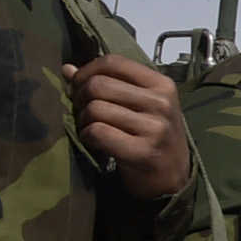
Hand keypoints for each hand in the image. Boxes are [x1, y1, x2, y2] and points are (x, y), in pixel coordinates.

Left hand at [66, 55, 191, 200]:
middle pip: (98, 85)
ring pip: (94, 109)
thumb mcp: (141, 105)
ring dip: (83, 121)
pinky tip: (94, 142)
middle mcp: (161, 103)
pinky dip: (87, 137)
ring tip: (91, 129)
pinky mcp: (143, 151)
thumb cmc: (153, 137)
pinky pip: (97, 132)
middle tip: (84, 112)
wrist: (173, 177)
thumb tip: (67, 69)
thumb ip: (109, 84)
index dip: (87, 71)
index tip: (80, 86)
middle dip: (80, 98)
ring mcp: (155, 128)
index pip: (113, 62)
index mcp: (162, 85)